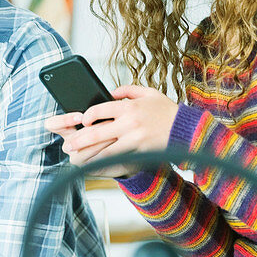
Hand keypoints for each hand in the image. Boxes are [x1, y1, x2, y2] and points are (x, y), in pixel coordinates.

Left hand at [45, 85, 177, 177]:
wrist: (188, 130)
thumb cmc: (167, 111)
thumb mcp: (149, 93)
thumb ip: (127, 90)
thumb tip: (109, 92)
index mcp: (130, 107)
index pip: (101, 110)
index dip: (88, 116)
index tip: (83, 120)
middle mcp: (130, 123)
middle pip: (99, 132)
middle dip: (81, 139)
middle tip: (68, 144)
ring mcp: (135, 139)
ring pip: (106, 149)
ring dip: (89, 154)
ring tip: (76, 158)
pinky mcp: (140, 152)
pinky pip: (118, 158)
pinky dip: (105, 162)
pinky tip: (95, 165)